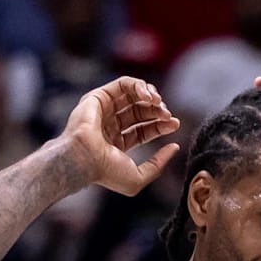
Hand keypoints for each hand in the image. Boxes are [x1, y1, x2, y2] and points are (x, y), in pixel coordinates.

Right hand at [63, 76, 181, 195]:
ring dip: (151, 96)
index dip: (161, 125)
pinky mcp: (99, 96)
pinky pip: (124, 84)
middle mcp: (109, 125)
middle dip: (158, 111)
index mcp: (116, 143)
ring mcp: (104, 110)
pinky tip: (149, 96)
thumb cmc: (107, 172)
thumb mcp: (140, 177)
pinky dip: (140, 86)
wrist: (85, 159)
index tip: (175, 124)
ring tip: (159, 103)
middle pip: (140, 111)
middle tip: (168, 115)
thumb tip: (174, 147)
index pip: (144, 129)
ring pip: (133, 95)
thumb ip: (158, 164)